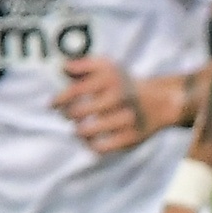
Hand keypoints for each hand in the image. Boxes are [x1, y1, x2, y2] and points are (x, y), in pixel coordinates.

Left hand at [55, 58, 185, 154]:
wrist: (158, 103)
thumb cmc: (124, 84)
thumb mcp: (107, 66)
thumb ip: (83, 64)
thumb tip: (63, 68)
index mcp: (109, 79)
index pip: (75, 91)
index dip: (59, 99)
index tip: (53, 105)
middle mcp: (118, 99)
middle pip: (78, 112)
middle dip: (68, 115)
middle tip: (69, 116)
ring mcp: (125, 120)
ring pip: (88, 132)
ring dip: (78, 131)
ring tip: (79, 129)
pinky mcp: (130, 138)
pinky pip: (102, 148)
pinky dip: (91, 145)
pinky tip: (91, 141)